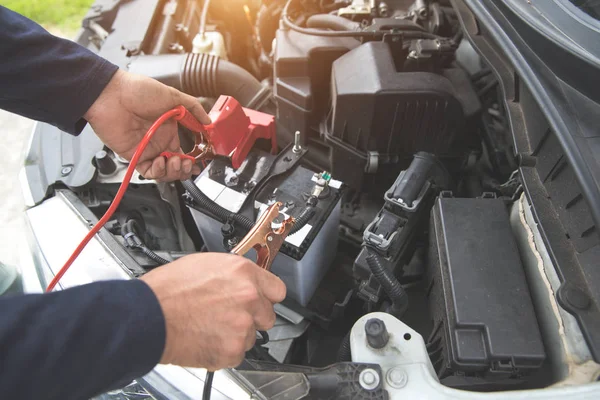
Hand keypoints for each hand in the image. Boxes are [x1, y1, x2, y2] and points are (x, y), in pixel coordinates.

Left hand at [84, 69, 210, 180]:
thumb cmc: (137, 91)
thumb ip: (193, 108)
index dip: (191, 160)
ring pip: (164, 172)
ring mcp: (147, 149)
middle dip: (183, 169)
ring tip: (174, 162)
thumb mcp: (173, 95)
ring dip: (173, 172)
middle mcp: (158, 141)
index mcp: (169, 129)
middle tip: (186, 164)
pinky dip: (158, 172)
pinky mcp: (134, 156)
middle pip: (175, 166)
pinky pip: (149, 172)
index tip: (197, 162)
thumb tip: (208, 120)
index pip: (183, 151)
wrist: (112, 95)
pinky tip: (161, 162)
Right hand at [140, 253, 285, 369]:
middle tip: (229, 315)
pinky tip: (206, 338)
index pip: (277, 289)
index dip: (266, 296)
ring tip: (211, 325)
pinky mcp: (232, 350)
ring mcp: (242, 325)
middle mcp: (248, 298)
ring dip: (236, 334)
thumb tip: (241, 280)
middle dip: (252, 317)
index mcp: (243, 273)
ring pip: (252, 336)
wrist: (148, 316)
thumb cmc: (168, 290)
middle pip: (268, 315)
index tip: (261, 299)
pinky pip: (237, 354)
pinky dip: (224, 350)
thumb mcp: (205, 264)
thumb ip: (233, 274)